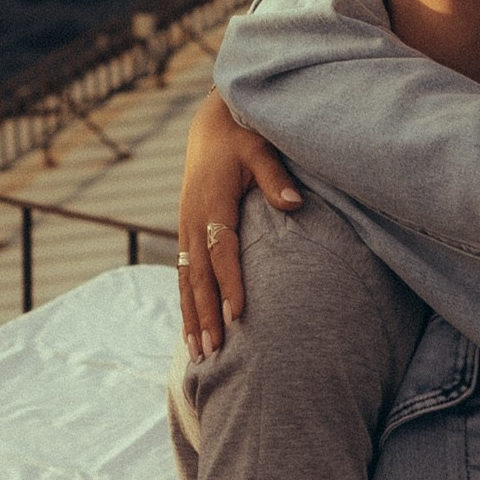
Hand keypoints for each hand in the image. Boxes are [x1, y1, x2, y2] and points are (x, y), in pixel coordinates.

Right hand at [178, 90, 300, 359]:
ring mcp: (186, 228)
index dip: (230, 283)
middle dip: (204, 314)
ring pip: (186, 280)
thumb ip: (276, 178)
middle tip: (213, 351)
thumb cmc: (242, 137)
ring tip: (198, 354)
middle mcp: (193, 220)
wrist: (211, 126)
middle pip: (199, 275)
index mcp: (212, 203)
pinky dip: (187, 302)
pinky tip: (191, 329)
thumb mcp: (260, 149)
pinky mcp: (187, 232)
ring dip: (191, 317)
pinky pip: (184, 274)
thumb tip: (296, 205)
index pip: (222, 251)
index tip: (238, 315)